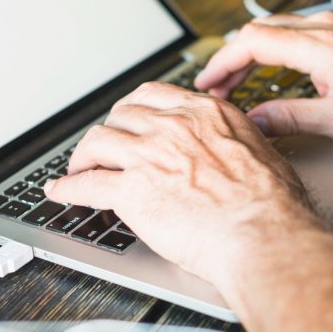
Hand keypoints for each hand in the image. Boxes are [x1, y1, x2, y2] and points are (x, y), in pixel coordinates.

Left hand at [44, 82, 321, 286]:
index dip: (131, 110)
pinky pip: (86, 184)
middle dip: (108, 131)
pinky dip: (67, 188)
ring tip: (78, 168)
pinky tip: (60, 192)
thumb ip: (233, 138)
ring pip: (97, 142)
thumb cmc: (272, 204)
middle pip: (120, 116)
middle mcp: (172, 127)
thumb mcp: (259, 150)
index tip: (126, 119)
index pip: (151, 96)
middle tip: (103, 146)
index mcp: (204, 113)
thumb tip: (229, 144)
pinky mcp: (131, 191)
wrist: (264, 235)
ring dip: (82, 156)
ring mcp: (148, 156)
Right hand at [195, 12, 332, 139]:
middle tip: (217, 89)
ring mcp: (330, 24)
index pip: (252, 43)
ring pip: (273, 29)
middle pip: (257, 32)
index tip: (207, 83)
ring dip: (249, 54)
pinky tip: (267, 69)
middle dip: (230, 60)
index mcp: (318, 47)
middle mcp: (322, 27)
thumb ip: (289, 118)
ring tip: (236, 83)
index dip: (222, 63)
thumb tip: (254, 122)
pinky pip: (291, 31)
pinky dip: (270, 49)